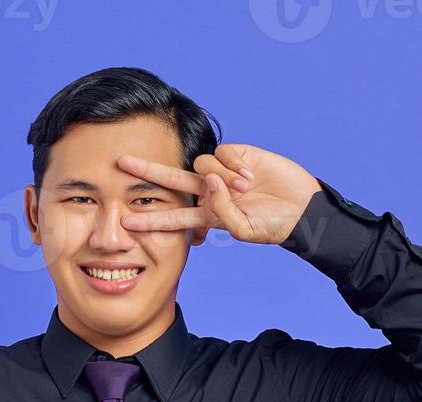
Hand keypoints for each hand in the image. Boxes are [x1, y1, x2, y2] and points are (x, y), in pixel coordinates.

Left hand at [116, 144, 322, 244]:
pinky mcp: (238, 154)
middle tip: (120, 163)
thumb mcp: (244, 230)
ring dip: (219, 176)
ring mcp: (222, 172)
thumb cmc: (273, 226)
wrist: (301, 209)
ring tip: (244, 187)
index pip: (173, 216)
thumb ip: (222, 210)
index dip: (151, 218)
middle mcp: (210, 192)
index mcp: (208, 215)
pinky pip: (221, 152)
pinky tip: (247, 175)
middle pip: (171, 180)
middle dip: (147, 171)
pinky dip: (231, 163)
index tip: (125, 219)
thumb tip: (209, 181)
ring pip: (201, 164)